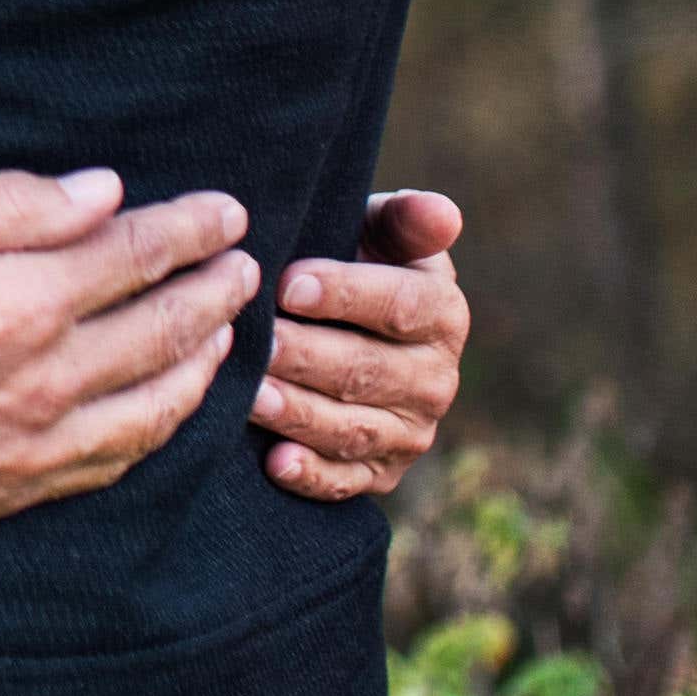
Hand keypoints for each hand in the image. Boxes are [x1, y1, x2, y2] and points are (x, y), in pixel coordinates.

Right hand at [0, 168, 259, 531]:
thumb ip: (3, 208)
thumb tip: (101, 193)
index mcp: (13, 302)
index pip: (133, 255)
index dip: (187, 229)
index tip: (224, 210)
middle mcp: (41, 379)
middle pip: (161, 328)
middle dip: (214, 290)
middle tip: (246, 263)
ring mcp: (31, 445)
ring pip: (155, 403)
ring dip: (204, 360)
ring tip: (228, 328)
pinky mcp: (10, 489)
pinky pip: (116, 461)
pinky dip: (161, 427)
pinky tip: (168, 405)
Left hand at [252, 187, 467, 503]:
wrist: (339, 325)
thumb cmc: (352, 261)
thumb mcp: (378, 231)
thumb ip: (406, 220)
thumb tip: (442, 214)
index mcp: (443, 314)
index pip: (402, 306)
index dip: (346, 294)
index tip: (288, 283)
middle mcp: (436, 379)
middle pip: (370, 371)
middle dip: (310, 357)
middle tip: (260, 343)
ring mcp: (408, 432)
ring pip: (353, 428)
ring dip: (302, 415)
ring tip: (253, 395)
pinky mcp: (378, 473)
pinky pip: (346, 482)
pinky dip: (312, 475)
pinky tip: (275, 463)